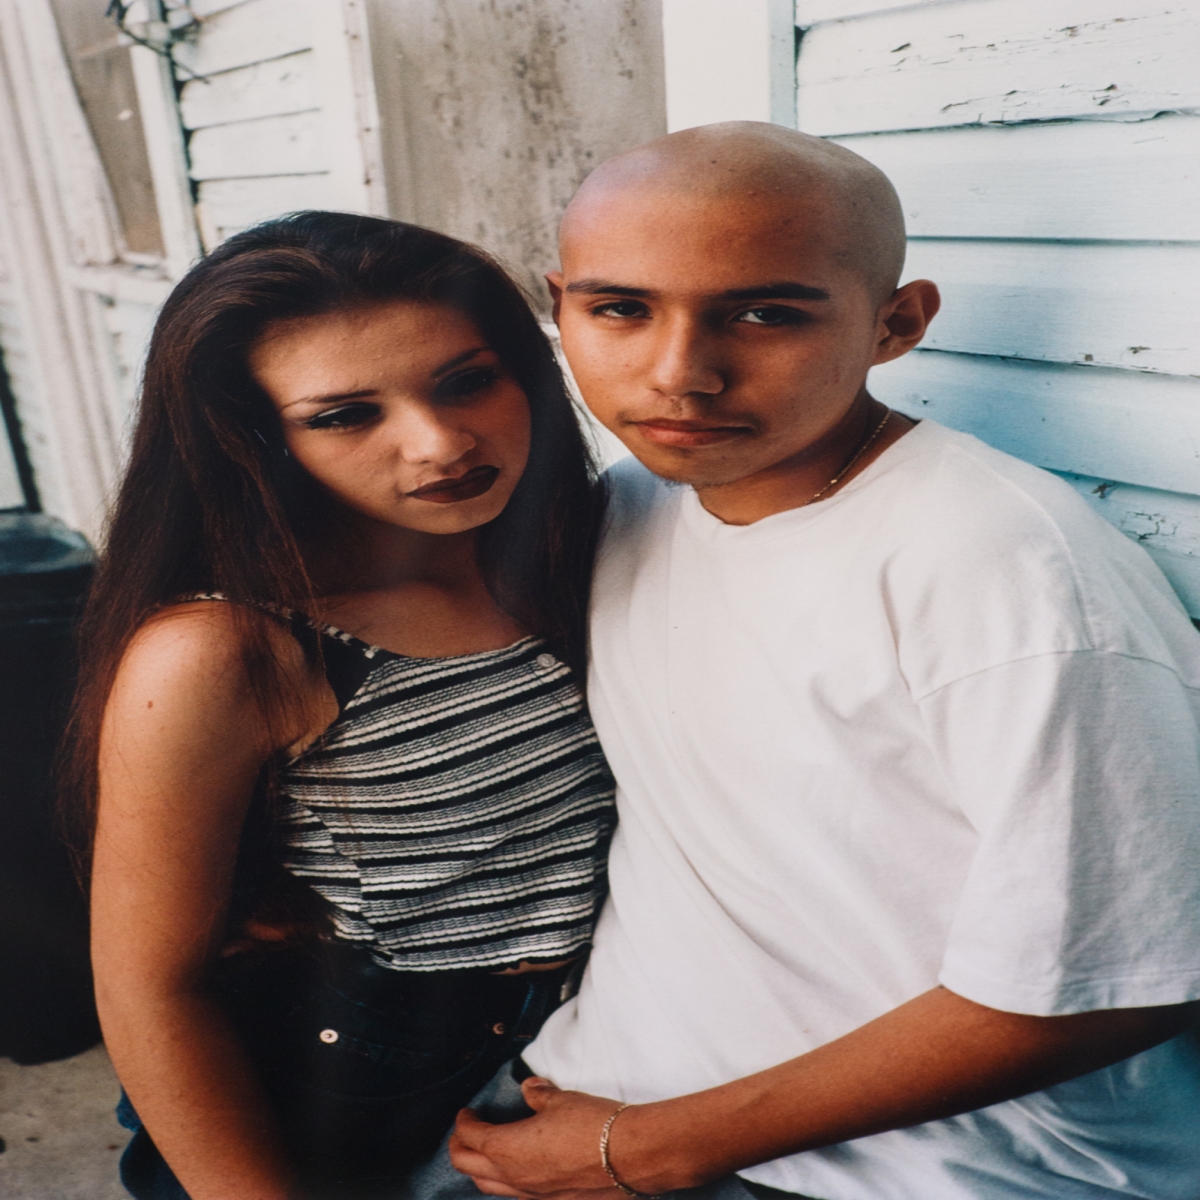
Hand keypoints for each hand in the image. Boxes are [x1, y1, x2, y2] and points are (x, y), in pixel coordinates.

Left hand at [449, 1077, 634, 1197]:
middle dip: (459, 1148)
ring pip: (489, 1187)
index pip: (470, 1137)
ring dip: (479, 1168)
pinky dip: (505, 1183)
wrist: (629, 1155)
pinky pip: (515, 1197)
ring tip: (483, 1153)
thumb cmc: (592, 1124)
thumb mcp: (561, 1099)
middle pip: (468, 1167)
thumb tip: (529, 1088)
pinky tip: (516, 1171)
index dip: (464, 1122)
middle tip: (463, 1132)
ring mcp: (531, 1195)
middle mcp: (513, 1177)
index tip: (467, 1112)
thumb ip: (538, 1095)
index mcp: (507, 1148)